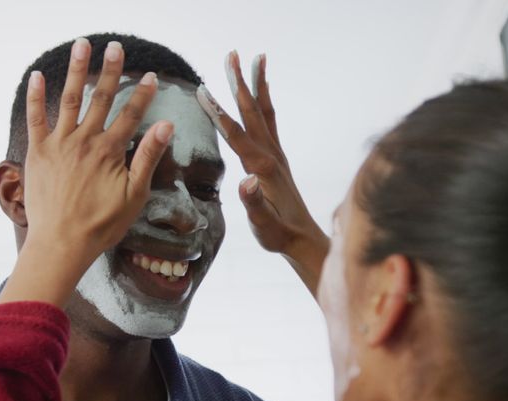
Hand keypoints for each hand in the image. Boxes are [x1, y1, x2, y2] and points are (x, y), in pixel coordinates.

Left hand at [0, 38, 173, 306]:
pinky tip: (36, 75)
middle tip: (116, 47)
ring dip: (77, 71)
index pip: (131, 115)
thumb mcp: (134, 195)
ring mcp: (59, 144)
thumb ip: (148, 157)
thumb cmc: (101, 225)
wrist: (61, 243)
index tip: (151, 76)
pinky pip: (36, 118)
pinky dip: (35, 96)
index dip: (143, 94)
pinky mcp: (38, 152)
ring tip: (82, 46)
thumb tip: (166, 126)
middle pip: (101, 99)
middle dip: (111, 71)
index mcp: (110, 151)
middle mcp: (85, 141)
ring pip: (70, 99)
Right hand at [197, 51, 328, 296]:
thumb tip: (245, 183)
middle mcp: (272, 155)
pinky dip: (266, 101)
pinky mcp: (278, 158)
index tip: (203, 90)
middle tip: (231, 53)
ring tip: (255, 57)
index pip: (236, 135)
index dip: (218, 113)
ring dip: (257, 84)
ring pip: (264, 111)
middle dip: (240, 82)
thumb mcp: (264, 226)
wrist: (303, 239)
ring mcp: (277, 154)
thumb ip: (253, 204)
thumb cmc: (279, 235)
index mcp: (262, 168)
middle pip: (252, 112)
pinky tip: (263, 90)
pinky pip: (271, 121)